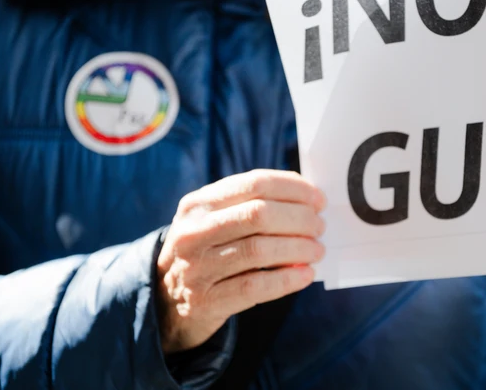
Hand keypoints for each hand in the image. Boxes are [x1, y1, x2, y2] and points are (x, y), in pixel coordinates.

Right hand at [156, 169, 325, 353]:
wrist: (166, 298)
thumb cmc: (206, 249)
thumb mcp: (214, 218)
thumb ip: (251, 203)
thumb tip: (307, 197)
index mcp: (198, 203)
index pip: (254, 183)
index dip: (293, 189)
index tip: (318, 199)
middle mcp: (192, 232)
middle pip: (259, 215)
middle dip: (299, 219)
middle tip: (319, 227)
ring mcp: (196, 268)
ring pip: (259, 251)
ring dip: (298, 249)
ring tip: (316, 250)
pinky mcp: (205, 301)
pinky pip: (255, 287)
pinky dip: (287, 280)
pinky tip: (305, 275)